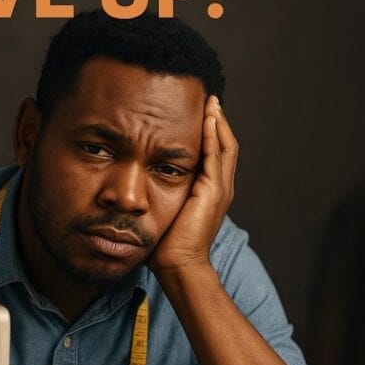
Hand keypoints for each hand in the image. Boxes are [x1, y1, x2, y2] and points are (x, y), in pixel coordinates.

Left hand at [150, 96, 237, 273]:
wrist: (178, 265)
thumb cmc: (166, 244)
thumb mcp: (164, 209)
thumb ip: (160, 193)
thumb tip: (139, 182)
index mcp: (210, 192)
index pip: (215, 153)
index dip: (211, 132)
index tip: (201, 112)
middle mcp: (220, 188)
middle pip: (225, 145)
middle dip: (218, 120)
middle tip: (210, 99)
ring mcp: (220, 189)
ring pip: (225, 146)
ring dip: (218, 122)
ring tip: (211, 102)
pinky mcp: (214, 191)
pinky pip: (217, 156)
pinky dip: (214, 136)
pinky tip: (207, 119)